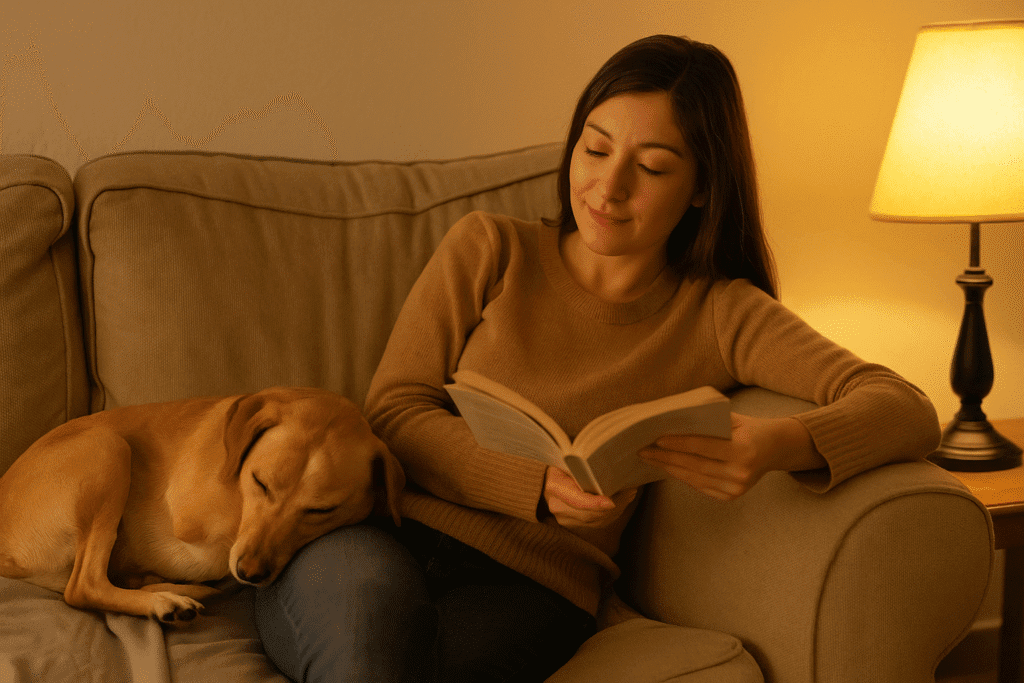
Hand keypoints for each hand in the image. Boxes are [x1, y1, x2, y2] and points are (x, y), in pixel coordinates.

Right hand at [542, 467, 636, 528]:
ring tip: (629, 494)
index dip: (595, 503)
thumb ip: (584, 463)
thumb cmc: (561, 462)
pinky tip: (621, 502)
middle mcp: (557, 506)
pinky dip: (611, 514)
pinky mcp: (573, 524)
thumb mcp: (568, 458)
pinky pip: (597, 523)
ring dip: (616, 510)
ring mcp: (564, 518)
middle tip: (631, 491)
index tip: (612, 502)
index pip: (577, 500)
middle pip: (590, 514)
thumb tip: (607, 462)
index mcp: (554, 486)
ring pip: (596, 520)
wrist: (546, 476)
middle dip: (615, 505)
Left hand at [639, 413, 825, 501]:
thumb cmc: (748, 428)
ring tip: (650, 459)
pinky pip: (700, 486)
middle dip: (665, 458)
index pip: (702, 446)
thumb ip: (706, 421)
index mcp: (743, 450)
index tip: (656, 439)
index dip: (677, 443)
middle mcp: (740, 473)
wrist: (775, 448)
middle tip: (644, 450)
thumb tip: (670, 420)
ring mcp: (736, 488)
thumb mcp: (732, 418)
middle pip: (694, 465)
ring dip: (669, 468)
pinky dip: (682, 476)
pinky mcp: (730, 496)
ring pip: (694, 478)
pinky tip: (667, 467)